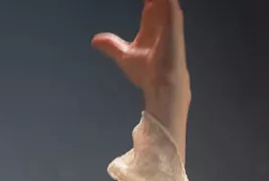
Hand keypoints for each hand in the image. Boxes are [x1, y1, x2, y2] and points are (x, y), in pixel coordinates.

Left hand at [94, 0, 189, 156]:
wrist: (159, 84)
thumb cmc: (146, 73)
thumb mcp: (124, 55)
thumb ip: (111, 45)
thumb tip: (95, 40)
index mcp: (151, 26)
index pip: (148, 2)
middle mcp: (161, 21)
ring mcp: (169, 21)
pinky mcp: (174, 23)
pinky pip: (171, 2)